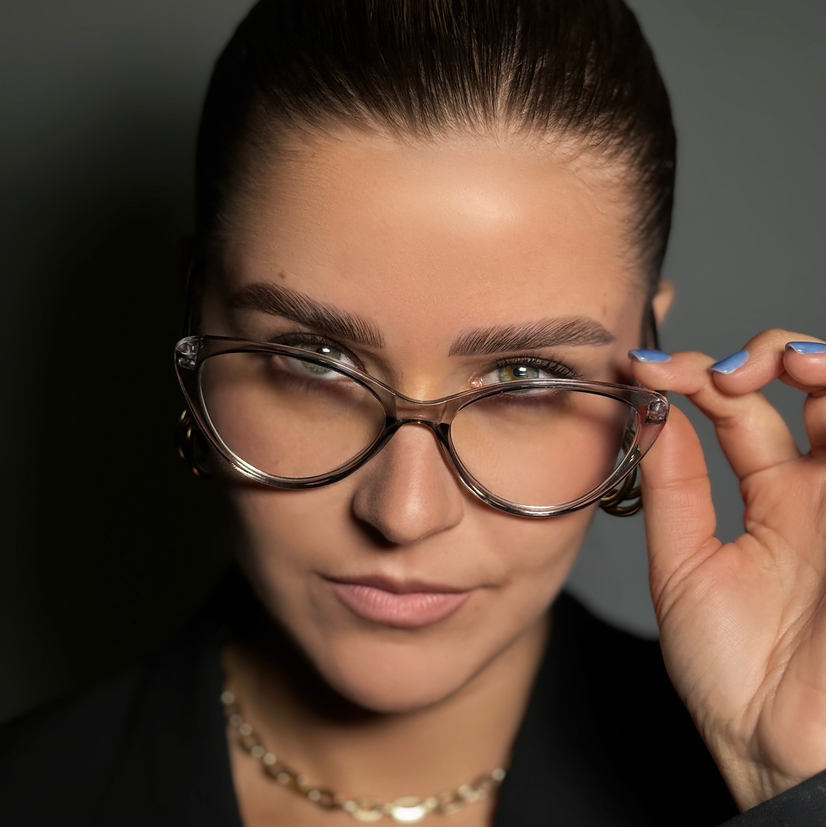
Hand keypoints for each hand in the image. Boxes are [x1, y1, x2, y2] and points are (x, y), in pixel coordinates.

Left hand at [629, 330, 825, 810]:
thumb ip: (675, 489)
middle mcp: (825, 492)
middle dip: (768, 357)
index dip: (694, 380)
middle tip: (722, 374)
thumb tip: (652, 415)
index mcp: (775, 501)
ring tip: (782, 368)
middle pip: (813, 390)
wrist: (781, 748)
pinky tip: (820, 391)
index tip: (641, 368)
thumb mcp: (685, 567)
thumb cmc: (735, 673)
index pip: (740, 412)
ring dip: (819, 366)